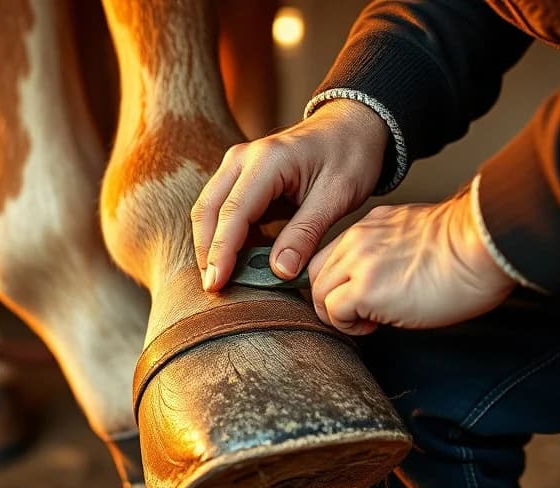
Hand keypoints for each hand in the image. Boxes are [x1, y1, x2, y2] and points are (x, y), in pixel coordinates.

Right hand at [191, 99, 387, 291]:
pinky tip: (237, 260)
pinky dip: (224, 235)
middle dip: (207, 251)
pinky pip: (221, 208)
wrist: (352, 126)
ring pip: (208, 209)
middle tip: (214, 289)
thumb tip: (279, 272)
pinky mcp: (240, 175)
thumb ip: (306, 233)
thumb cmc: (349, 155)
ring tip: (223, 279)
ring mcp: (238, 164)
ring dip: (211, 244)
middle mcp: (243, 158)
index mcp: (268, 160)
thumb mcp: (337, 196)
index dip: (221, 252)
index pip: (233, 212)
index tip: (217, 283)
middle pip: (208, 210)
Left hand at [307, 190, 516, 334]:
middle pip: (317, 274)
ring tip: (366, 321)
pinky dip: (347, 325)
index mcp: (372, 226)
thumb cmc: (470, 247)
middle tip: (356, 315)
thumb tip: (385, 280)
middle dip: (330, 299)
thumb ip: (391, 251)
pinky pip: (333, 311)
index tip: (356, 297)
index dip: (338, 281)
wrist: (484, 245)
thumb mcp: (417, 237)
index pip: (331, 254)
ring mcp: (359, 262)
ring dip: (337, 313)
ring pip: (319, 292)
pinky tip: (373, 326)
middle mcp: (359, 239)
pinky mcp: (365, 289)